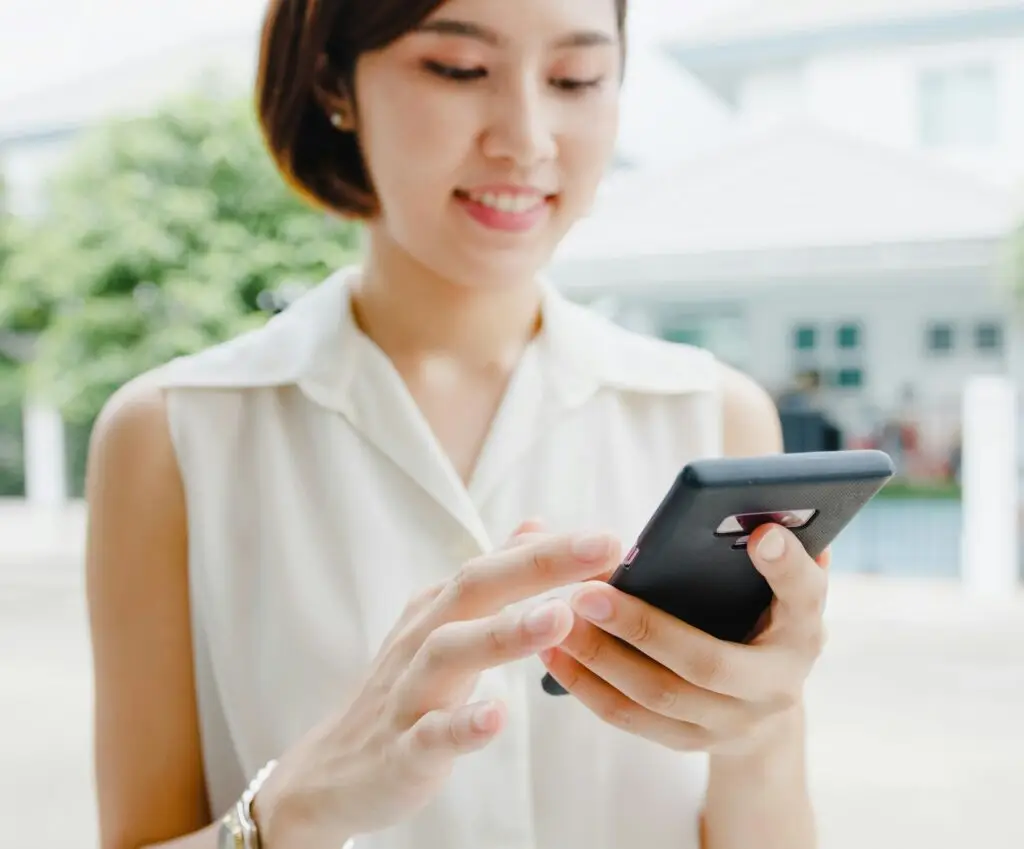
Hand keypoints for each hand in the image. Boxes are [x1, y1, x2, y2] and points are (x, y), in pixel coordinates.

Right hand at [253, 522, 620, 847]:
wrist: (335, 769)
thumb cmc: (405, 689)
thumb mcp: (445, 623)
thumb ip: (493, 577)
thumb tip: (536, 525)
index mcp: (438, 608)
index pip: (496, 564)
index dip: (552, 549)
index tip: (609, 538)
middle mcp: (422, 637)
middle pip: (475, 588)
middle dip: (538, 565)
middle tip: (601, 548)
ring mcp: (409, 692)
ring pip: (450, 652)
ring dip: (505, 632)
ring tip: (560, 617)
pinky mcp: (403, 748)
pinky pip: (430, 734)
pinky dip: (462, 725)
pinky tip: (497, 715)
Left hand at [540, 523, 827, 757]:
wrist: (765, 702)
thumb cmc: (760, 615)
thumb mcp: (776, 585)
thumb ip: (770, 551)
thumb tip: (761, 515)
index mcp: (804, 629)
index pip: (804, 595)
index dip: (787, 566)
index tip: (762, 534)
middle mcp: (777, 685)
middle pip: (706, 662)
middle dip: (643, 627)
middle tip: (587, 592)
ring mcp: (732, 722)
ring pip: (659, 695)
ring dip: (601, 657)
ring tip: (559, 619)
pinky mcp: (689, 740)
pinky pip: (631, 718)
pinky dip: (587, 685)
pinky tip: (554, 653)